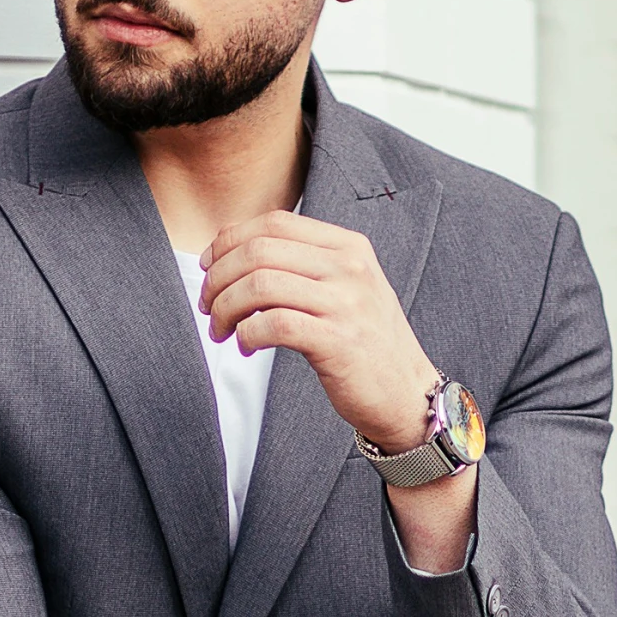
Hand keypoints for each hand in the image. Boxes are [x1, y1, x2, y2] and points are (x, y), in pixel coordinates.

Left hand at [200, 210, 440, 449]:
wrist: (407, 394)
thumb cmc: (366, 344)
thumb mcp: (346, 289)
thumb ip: (304, 265)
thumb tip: (235, 255)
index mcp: (348, 246)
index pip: (274, 223)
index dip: (230, 241)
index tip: (210, 267)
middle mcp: (349, 268)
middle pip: (259, 251)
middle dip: (219, 278)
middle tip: (209, 306)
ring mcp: (346, 303)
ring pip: (260, 285)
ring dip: (226, 308)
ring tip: (221, 329)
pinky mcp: (338, 341)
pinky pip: (273, 325)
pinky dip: (247, 334)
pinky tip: (245, 346)